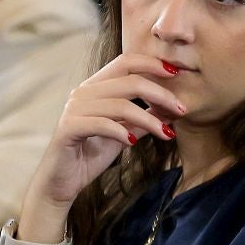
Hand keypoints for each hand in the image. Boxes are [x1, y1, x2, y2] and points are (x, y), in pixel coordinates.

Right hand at [23, 54, 186, 218]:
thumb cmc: (91, 154)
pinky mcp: (69, 128)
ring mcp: (74, 109)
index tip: (177, 74)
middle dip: (160, 94)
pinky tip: (134, 142)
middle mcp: (83, 92)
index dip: (152, 63)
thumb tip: (174, 110)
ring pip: (120, 104)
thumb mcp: (125, 133)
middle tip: (182, 109)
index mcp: (95, 87)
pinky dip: (121, 131)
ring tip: (166, 133)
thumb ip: (145, 119)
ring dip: (149, 119)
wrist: (62, 182)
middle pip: (129, 80)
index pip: (126, 62)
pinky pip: (101, 123)